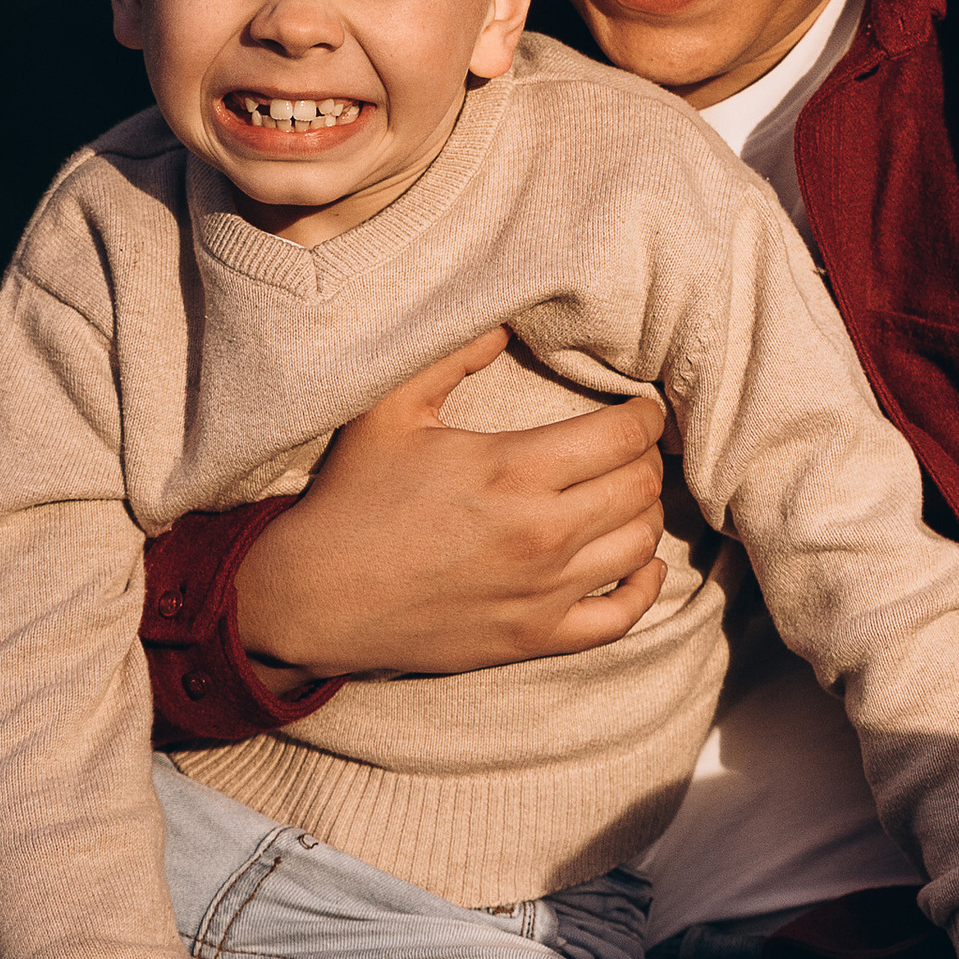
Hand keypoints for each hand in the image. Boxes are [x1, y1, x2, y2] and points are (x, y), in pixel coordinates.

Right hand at [233, 329, 669, 680]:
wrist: (311, 598)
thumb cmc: (350, 497)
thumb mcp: (390, 409)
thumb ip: (453, 355)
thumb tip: (508, 321)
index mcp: (513, 470)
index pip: (624, 435)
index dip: (644, 415)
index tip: (639, 408)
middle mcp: (541, 533)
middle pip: (641, 485)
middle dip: (647, 458)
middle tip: (631, 447)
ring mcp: (541, 592)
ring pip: (640, 543)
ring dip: (645, 512)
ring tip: (627, 494)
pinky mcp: (533, 637)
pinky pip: (622, 617)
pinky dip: (645, 586)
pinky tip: (641, 563)